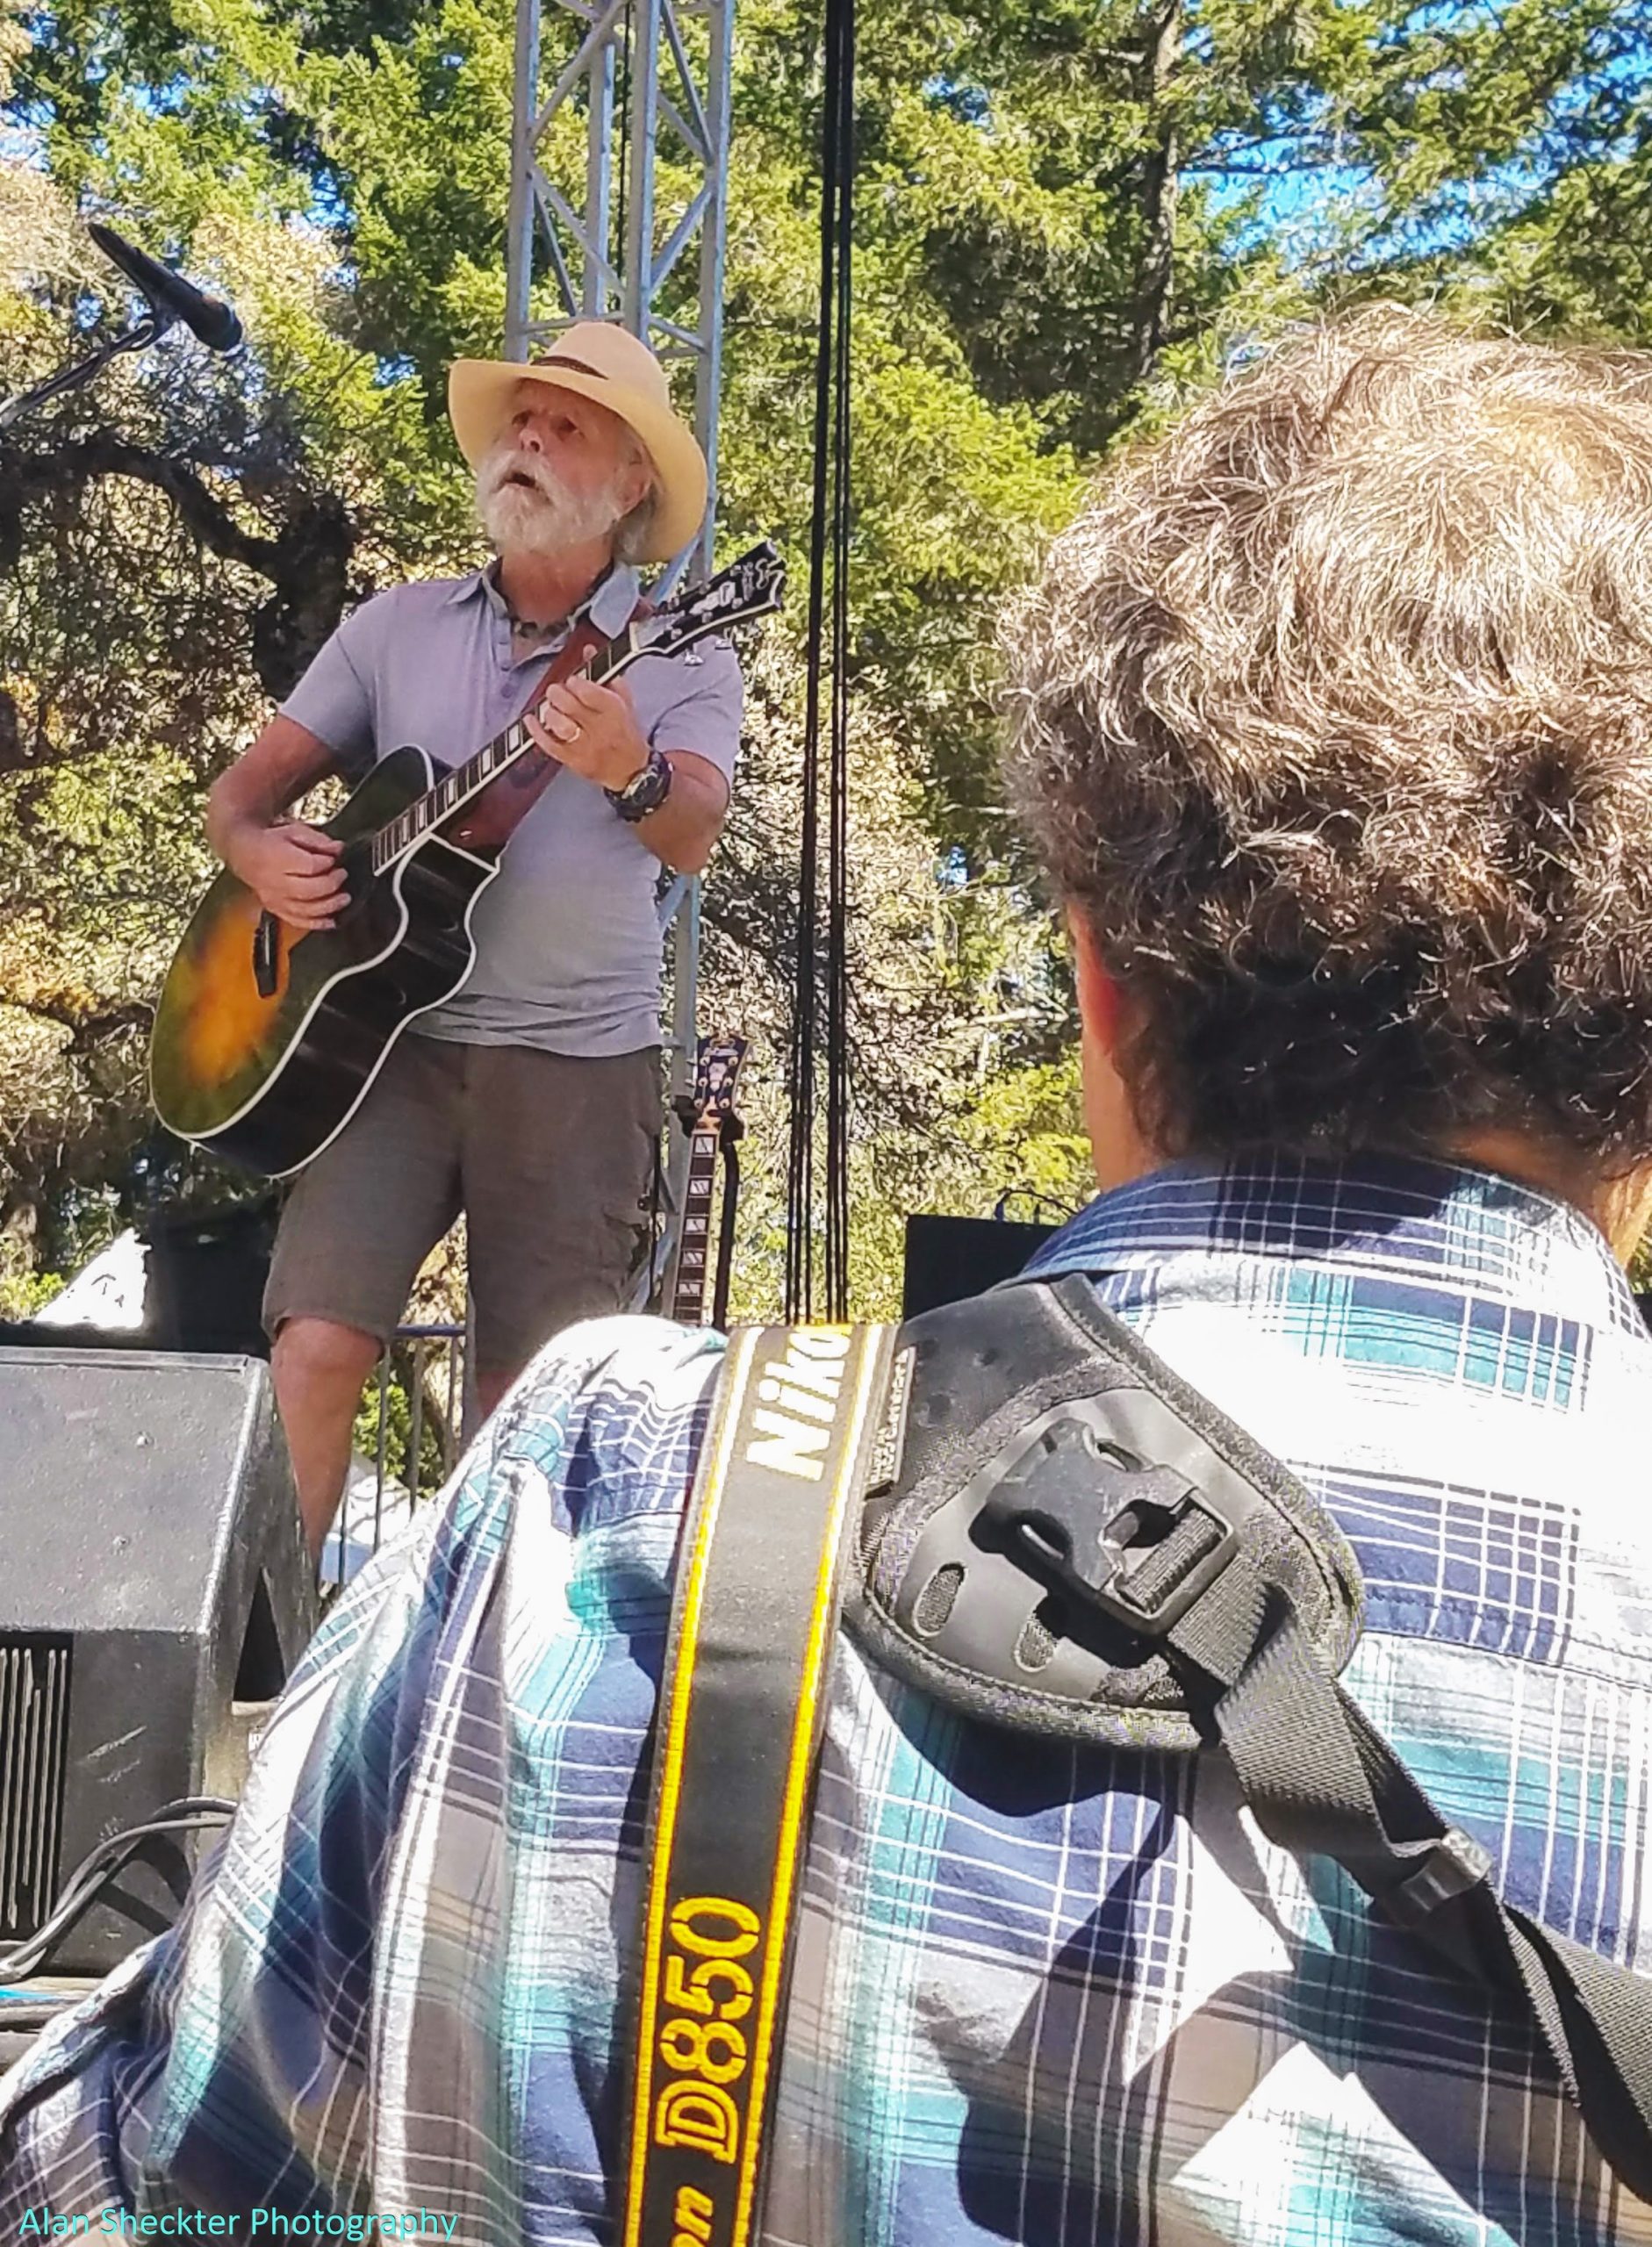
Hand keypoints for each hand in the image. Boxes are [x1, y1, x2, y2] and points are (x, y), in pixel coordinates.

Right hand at [227, 819, 347, 930]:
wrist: (244, 851)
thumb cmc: (269, 841)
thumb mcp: (294, 831)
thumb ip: (317, 841)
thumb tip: (338, 849)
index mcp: (276, 858)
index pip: (309, 866)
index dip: (327, 864)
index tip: (336, 859)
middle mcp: (273, 882)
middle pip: (310, 890)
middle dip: (331, 884)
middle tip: (342, 875)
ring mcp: (274, 899)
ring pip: (306, 910)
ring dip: (329, 906)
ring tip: (344, 898)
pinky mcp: (275, 910)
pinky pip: (298, 921)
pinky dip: (317, 924)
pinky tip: (332, 921)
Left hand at [527, 675, 649, 793]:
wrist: (631, 771)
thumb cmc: (627, 735)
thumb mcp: (624, 701)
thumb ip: (606, 675)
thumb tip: (588, 650)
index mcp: (614, 711)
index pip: (589, 691)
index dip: (575, 682)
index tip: (573, 680)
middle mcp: (600, 729)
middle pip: (569, 705)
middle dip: (558, 693)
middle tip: (556, 691)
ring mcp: (585, 747)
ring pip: (559, 724)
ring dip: (550, 711)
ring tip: (551, 707)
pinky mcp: (573, 760)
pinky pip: (549, 745)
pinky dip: (536, 731)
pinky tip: (531, 720)